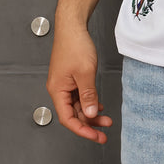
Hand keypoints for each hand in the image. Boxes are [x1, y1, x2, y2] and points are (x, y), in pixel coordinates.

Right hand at [46, 20, 113, 143]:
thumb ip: (88, 95)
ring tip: (106, 121)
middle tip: (103, 134)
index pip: (67, 118)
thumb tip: (89, 114)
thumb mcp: (85, 73)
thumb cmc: (74, 45)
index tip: (95, 136)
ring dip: (91, 114)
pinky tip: (99, 107)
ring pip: (78, 107)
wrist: (72, 27)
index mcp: (57, 90)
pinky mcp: (71, 79)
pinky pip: (80, 97)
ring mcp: (65, 84)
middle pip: (73, 115)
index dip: (81, 129)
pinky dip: (90, 103)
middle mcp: (59, 89)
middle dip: (89, 124)